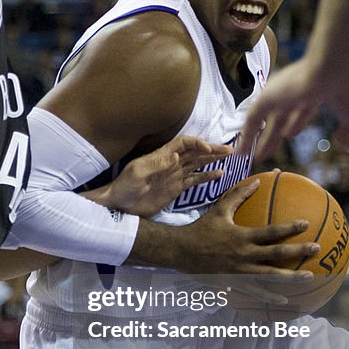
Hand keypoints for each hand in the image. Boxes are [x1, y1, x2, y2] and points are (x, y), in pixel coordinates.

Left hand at [106, 136, 231, 216]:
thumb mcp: (137, 173)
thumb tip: (176, 156)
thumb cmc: (124, 186)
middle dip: (211, 149)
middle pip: (194, 151)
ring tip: (227, 156)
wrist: (119, 205)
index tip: (207, 148)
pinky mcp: (176, 188)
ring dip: (212, 159)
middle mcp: (171, 163)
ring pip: (197, 163)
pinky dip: (206, 176)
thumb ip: (156, 164)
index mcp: (161, 156)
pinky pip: (194, 180)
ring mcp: (174, 175)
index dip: (197, 143)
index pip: (183, 143)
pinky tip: (218, 174)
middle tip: (229, 149)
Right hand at [177, 177, 319, 301]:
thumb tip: (259, 180)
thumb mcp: (220, 209)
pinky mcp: (233, 283)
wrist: (181, 251)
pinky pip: (255, 292)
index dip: (289, 227)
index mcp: (242, 236)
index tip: (307, 223)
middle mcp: (243, 255)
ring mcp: (239, 271)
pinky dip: (270, 296)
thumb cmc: (201, 228)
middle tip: (316, 248)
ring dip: (290, 278)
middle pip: (276, 254)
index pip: (271, 231)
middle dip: (298, 251)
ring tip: (309, 278)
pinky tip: (285, 300)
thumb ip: (240, 195)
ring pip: (269, 277)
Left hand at [239, 55, 348, 159]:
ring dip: (258, 137)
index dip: (296, 123)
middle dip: (275, 133)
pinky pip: (251, 119)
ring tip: (250, 154)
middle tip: (267, 149)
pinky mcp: (268, 96)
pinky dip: (246, 136)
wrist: (339, 66)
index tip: (289, 134)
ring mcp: (281, 93)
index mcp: (317, 91)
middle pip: (281, 116)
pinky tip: (239, 153)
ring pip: (264, 118)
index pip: (303, 108)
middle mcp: (297, 91)